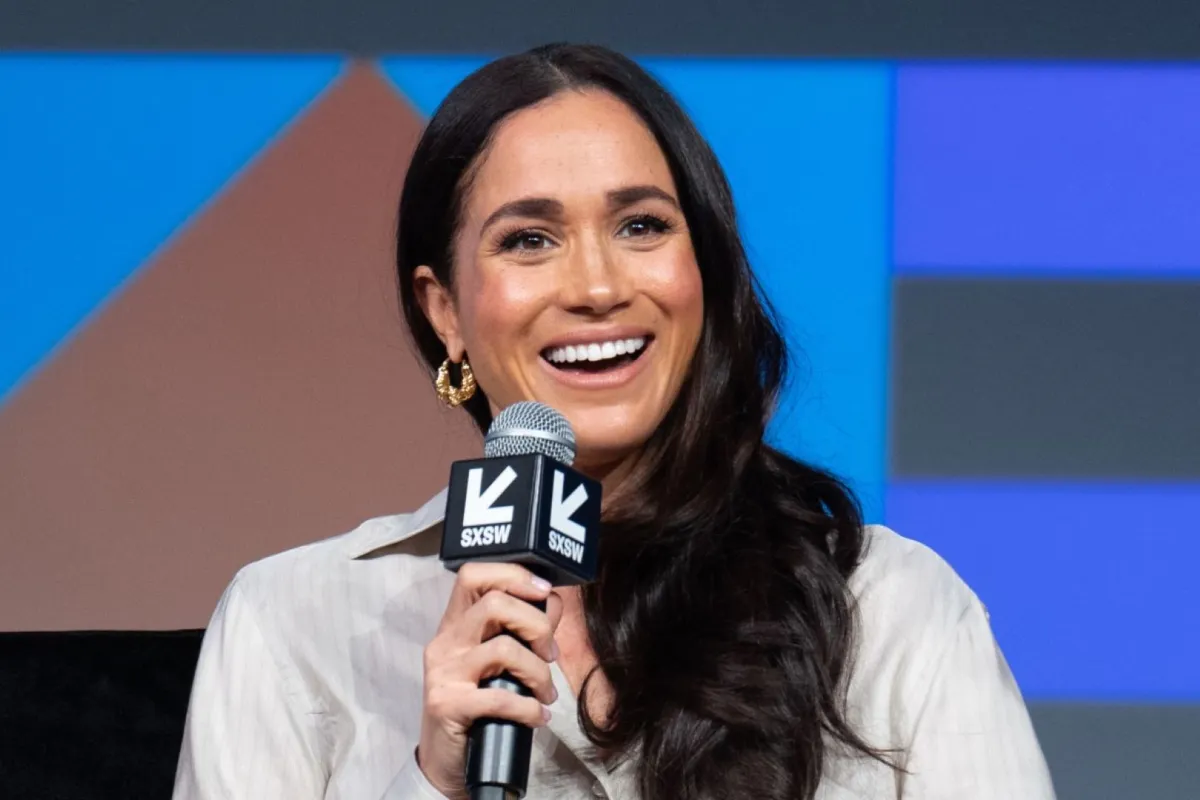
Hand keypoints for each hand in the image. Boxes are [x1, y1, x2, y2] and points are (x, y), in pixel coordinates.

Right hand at [417, 563, 562, 796]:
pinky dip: (530, 708)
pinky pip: (500, 697)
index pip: (473, 575)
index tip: (544, 592)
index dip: (513, 575)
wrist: (445, 759)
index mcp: (455, 624)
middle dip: (537, 625)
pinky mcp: (447, 704)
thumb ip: (522, 628)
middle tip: (550, 654)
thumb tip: (552, 601)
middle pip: (494, 603)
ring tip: (546, 693)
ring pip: (503, 648)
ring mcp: (443, 672)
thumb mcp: (496, 662)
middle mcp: (445, 642)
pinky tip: (538, 716)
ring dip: (539, 673)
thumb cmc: (476, 705)